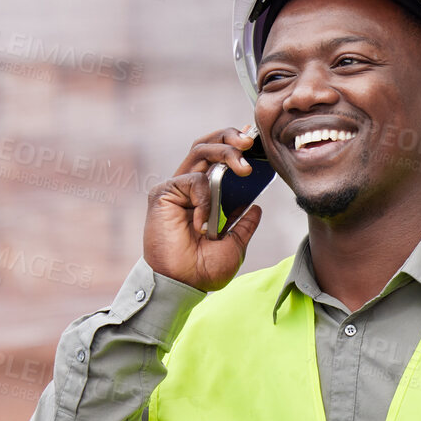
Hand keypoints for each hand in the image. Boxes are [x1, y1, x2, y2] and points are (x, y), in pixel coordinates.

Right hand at [142, 126, 264, 291]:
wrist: (182, 284)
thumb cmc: (202, 270)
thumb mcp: (234, 246)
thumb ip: (244, 225)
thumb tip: (256, 207)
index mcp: (204, 197)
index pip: (218, 158)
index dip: (234, 143)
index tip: (254, 139)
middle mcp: (189, 188)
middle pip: (207, 145)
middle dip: (230, 136)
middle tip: (250, 141)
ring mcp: (176, 189)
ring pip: (200, 151)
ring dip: (225, 151)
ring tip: (243, 167)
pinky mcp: (164, 194)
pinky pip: (193, 180)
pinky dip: (205, 197)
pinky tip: (203, 222)